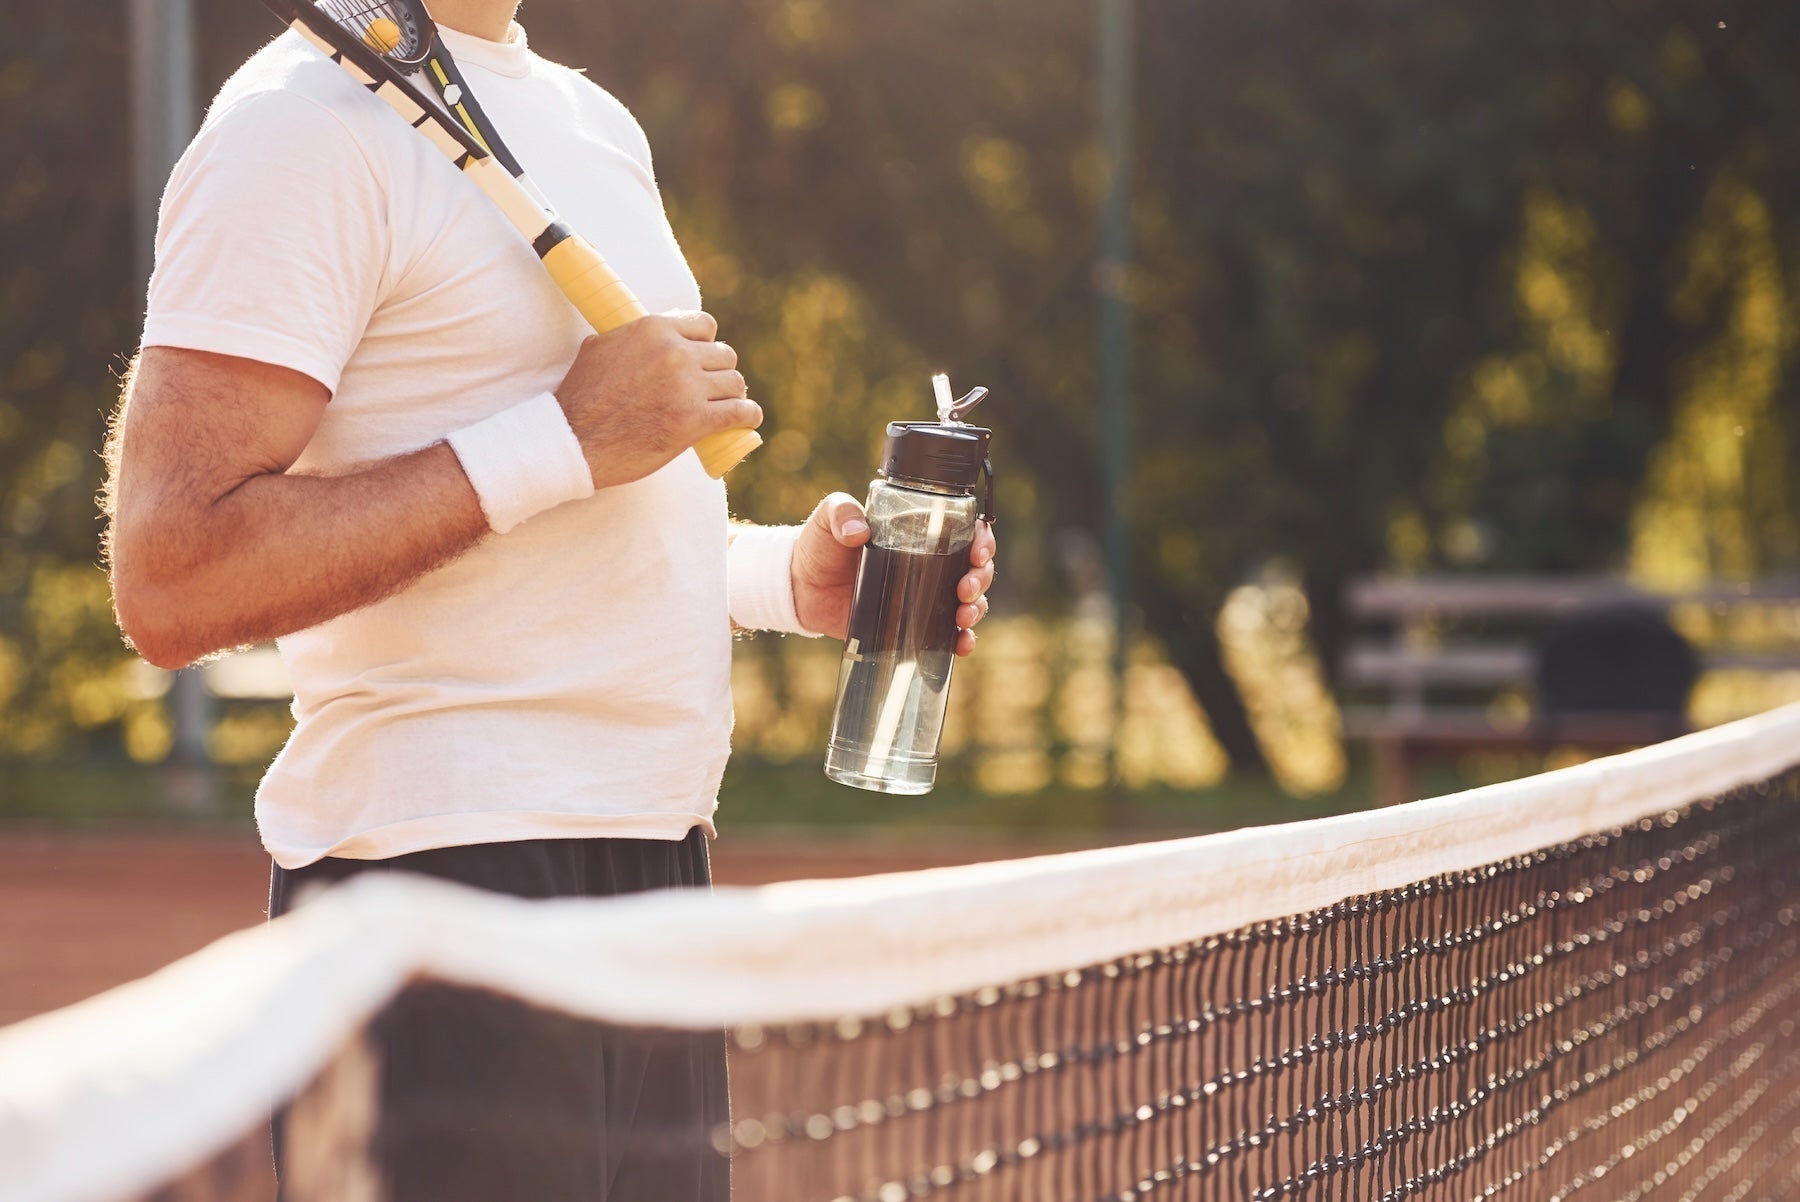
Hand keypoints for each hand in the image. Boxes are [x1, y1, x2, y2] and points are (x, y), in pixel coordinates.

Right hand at [554, 310, 762, 489]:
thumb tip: (640, 333)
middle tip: (712, 388)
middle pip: (724, 354)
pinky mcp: (695, 420)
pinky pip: (741, 412)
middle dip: (719, 371)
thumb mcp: (599, 348)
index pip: (704, 325)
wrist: (574, 439)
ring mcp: (687, 386)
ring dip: (732, 395)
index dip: (706, 344)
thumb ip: (628, 336)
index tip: (703, 359)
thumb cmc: (581, 398)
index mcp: (653, 328)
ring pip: (735, 382)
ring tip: (725, 406)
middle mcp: (675, 352)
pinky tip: (747, 420)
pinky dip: (748, 416)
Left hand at [792, 492, 997, 655]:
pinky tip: (961, 644)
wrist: (798, 587)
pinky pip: (945, 634)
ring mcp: (921, 596)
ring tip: (963, 616)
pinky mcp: (910, 625)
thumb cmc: (818, 544)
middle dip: (980, 579)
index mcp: (919, 532)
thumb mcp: (828, 518)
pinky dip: (960, 640)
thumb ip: (841, 514)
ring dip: (976, 609)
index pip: (965, 531)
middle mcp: (928, 563)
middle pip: (974, 569)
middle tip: (965, 589)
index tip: (978, 553)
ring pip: (967, 602)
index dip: (982, 541)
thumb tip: (858, 532)